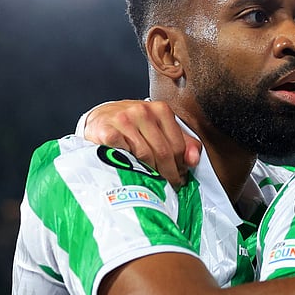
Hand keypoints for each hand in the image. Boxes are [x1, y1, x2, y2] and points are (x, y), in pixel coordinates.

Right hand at [82, 100, 200, 185]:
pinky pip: (124, 154)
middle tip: (170, 185)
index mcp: (161, 109)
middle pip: (163, 151)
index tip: (181, 177)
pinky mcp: (106, 130)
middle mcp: (143, 111)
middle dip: (169, 172)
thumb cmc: (133, 126)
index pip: (178, 144)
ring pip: (145, 155)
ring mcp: (123, 119)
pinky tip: (132, 171)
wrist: (100, 119)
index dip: (181, 165)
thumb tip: (194, 160)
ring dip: (151, 173)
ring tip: (154, 182)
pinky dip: (130, 166)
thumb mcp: (160, 129)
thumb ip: (182, 142)